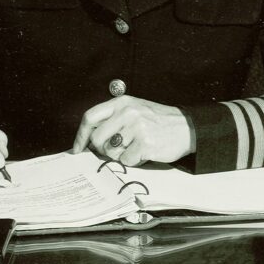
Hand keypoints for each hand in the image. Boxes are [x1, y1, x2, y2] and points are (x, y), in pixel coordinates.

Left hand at [72, 95, 194, 165]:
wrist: (186, 127)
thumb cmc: (158, 120)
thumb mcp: (134, 109)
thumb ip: (113, 118)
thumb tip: (89, 137)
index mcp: (122, 103)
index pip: (91, 117)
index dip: (81, 135)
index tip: (77, 148)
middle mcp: (128, 112)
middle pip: (97, 139)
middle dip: (102, 149)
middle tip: (116, 149)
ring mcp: (137, 127)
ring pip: (111, 152)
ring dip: (120, 155)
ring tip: (134, 146)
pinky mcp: (145, 143)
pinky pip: (126, 160)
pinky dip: (133, 161)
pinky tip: (143, 151)